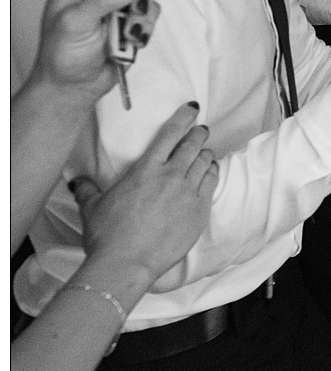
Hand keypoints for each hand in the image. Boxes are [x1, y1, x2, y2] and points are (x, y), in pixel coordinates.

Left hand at [33, 0, 159, 105]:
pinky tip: (133, 43)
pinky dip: (145, 30)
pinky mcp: (129, 26)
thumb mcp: (78, 22)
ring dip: (141, 17)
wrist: (72, 87)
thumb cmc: (62, 54)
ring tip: (129, 36)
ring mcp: (115, 8)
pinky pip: (149, 18)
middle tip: (132, 15)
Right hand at [74, 104, 216, 280]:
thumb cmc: (108, 235)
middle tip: (201, 129)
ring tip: (206, 152)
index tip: (192, 108)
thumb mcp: (92, 207)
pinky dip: (212, 175)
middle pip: (192, 146)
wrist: (127, 262)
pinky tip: (210, 173)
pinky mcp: (199, 213)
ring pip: (205, 164)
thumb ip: (87, 189)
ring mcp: (187, 195)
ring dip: (206, 155)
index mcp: (145, 170)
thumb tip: (78, 183)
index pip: (169, 134)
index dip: (183, 118)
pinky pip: (211, 185)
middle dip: (198, 134)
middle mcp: (170, 177)